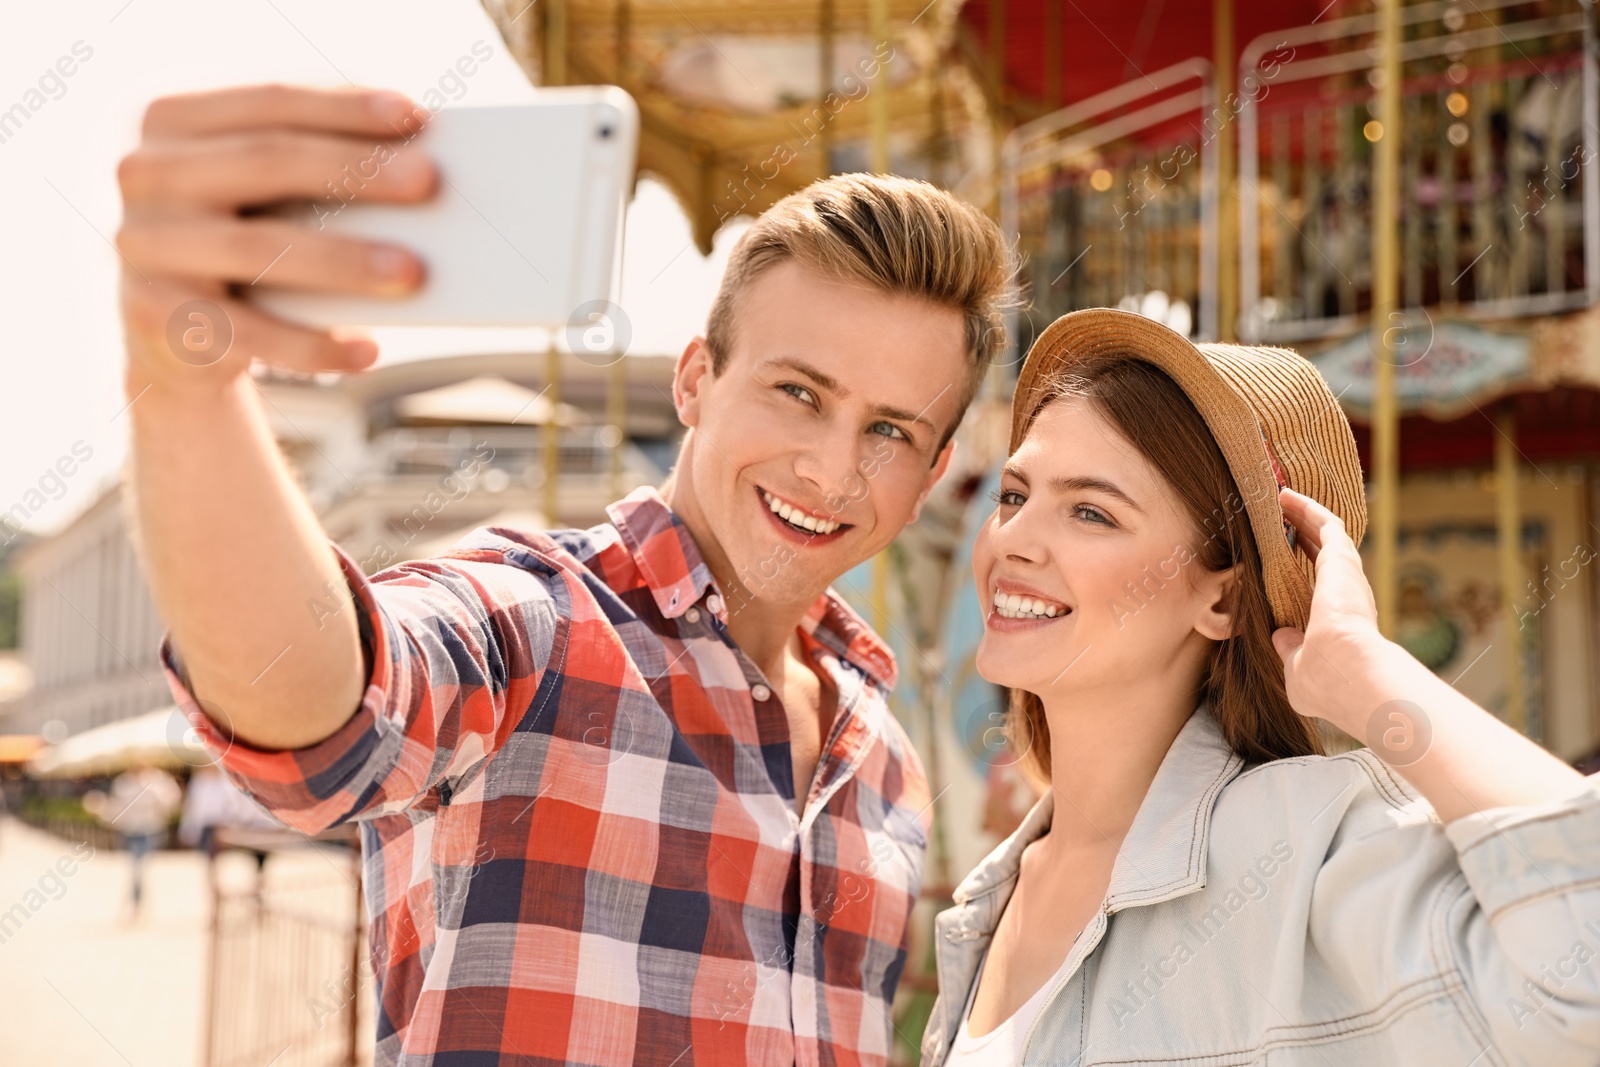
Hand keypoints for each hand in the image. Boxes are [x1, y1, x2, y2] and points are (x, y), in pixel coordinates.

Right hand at [115, 84, 436, 398]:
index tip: (414, 116)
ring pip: (257, 247)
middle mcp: (147, 173)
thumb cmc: (246, 240)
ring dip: (343, 261)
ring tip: (412, 271)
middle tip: (428, 181)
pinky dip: (312, 345)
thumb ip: (316, 166)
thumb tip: (416, 164)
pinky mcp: (154, 315)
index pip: (270, 102)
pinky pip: (248, 332)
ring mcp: (144, 244)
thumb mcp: (263, 193)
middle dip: (354, 171)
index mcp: (173, 120)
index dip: (344, 107)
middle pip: (266, 162)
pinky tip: (367, 351)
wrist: (177, 335)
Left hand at [1270, 487, 1406, 733]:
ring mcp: (1346, 575)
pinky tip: (1286, 495)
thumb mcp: (1298, 670)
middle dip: (1299, 535)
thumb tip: (1281, 636)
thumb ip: (1291, 651)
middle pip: (1320, 556)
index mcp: (1334, 621)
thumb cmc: (1327, 682)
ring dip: (1302, 516)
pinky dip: (1307, 508)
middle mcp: (1344, 595)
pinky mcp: (1342, 560)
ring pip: (1324, 535)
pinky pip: (1325, 524)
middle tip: (1277, 516)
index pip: (1315, 588)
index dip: (1296, 571)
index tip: (1275, 558)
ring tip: (1279, 497)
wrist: (1351, 675)